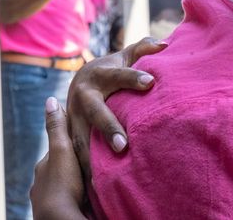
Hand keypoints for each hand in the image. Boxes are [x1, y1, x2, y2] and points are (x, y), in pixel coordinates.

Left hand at [31, 97, 87, 219]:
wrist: (60, 218)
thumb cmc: (63, 184)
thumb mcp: (62, 150)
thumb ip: (58, 128)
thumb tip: (50, 99)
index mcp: (45, 165)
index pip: (60, 148)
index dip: (74, 140)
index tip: (89, 133)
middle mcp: (44, 181)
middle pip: (63, 166)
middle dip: (77, 162)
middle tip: (97, 156)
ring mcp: (50, 197)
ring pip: (68, 183)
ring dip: (79, 180)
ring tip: (99, 176)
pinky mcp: (62, 211)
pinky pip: (72, 198)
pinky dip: (79, 195)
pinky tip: (92, 195)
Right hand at [68, 37, 165, 179]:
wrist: (79, 80)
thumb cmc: (112, 69)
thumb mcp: (125, 56)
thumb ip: (144, 49)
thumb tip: (164, 45)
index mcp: (100, 74)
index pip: (119, 74)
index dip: (133, 77)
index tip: (151, 82)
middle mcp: (83, 95)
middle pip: (96, 111)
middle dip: (108, 127)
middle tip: (123, 145)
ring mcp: (72, 115)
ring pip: (80, 136)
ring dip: (91, 155)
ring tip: (105, 176)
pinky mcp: (68, 133)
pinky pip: (75, 153)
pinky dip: (83, 169)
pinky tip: (93, 187)